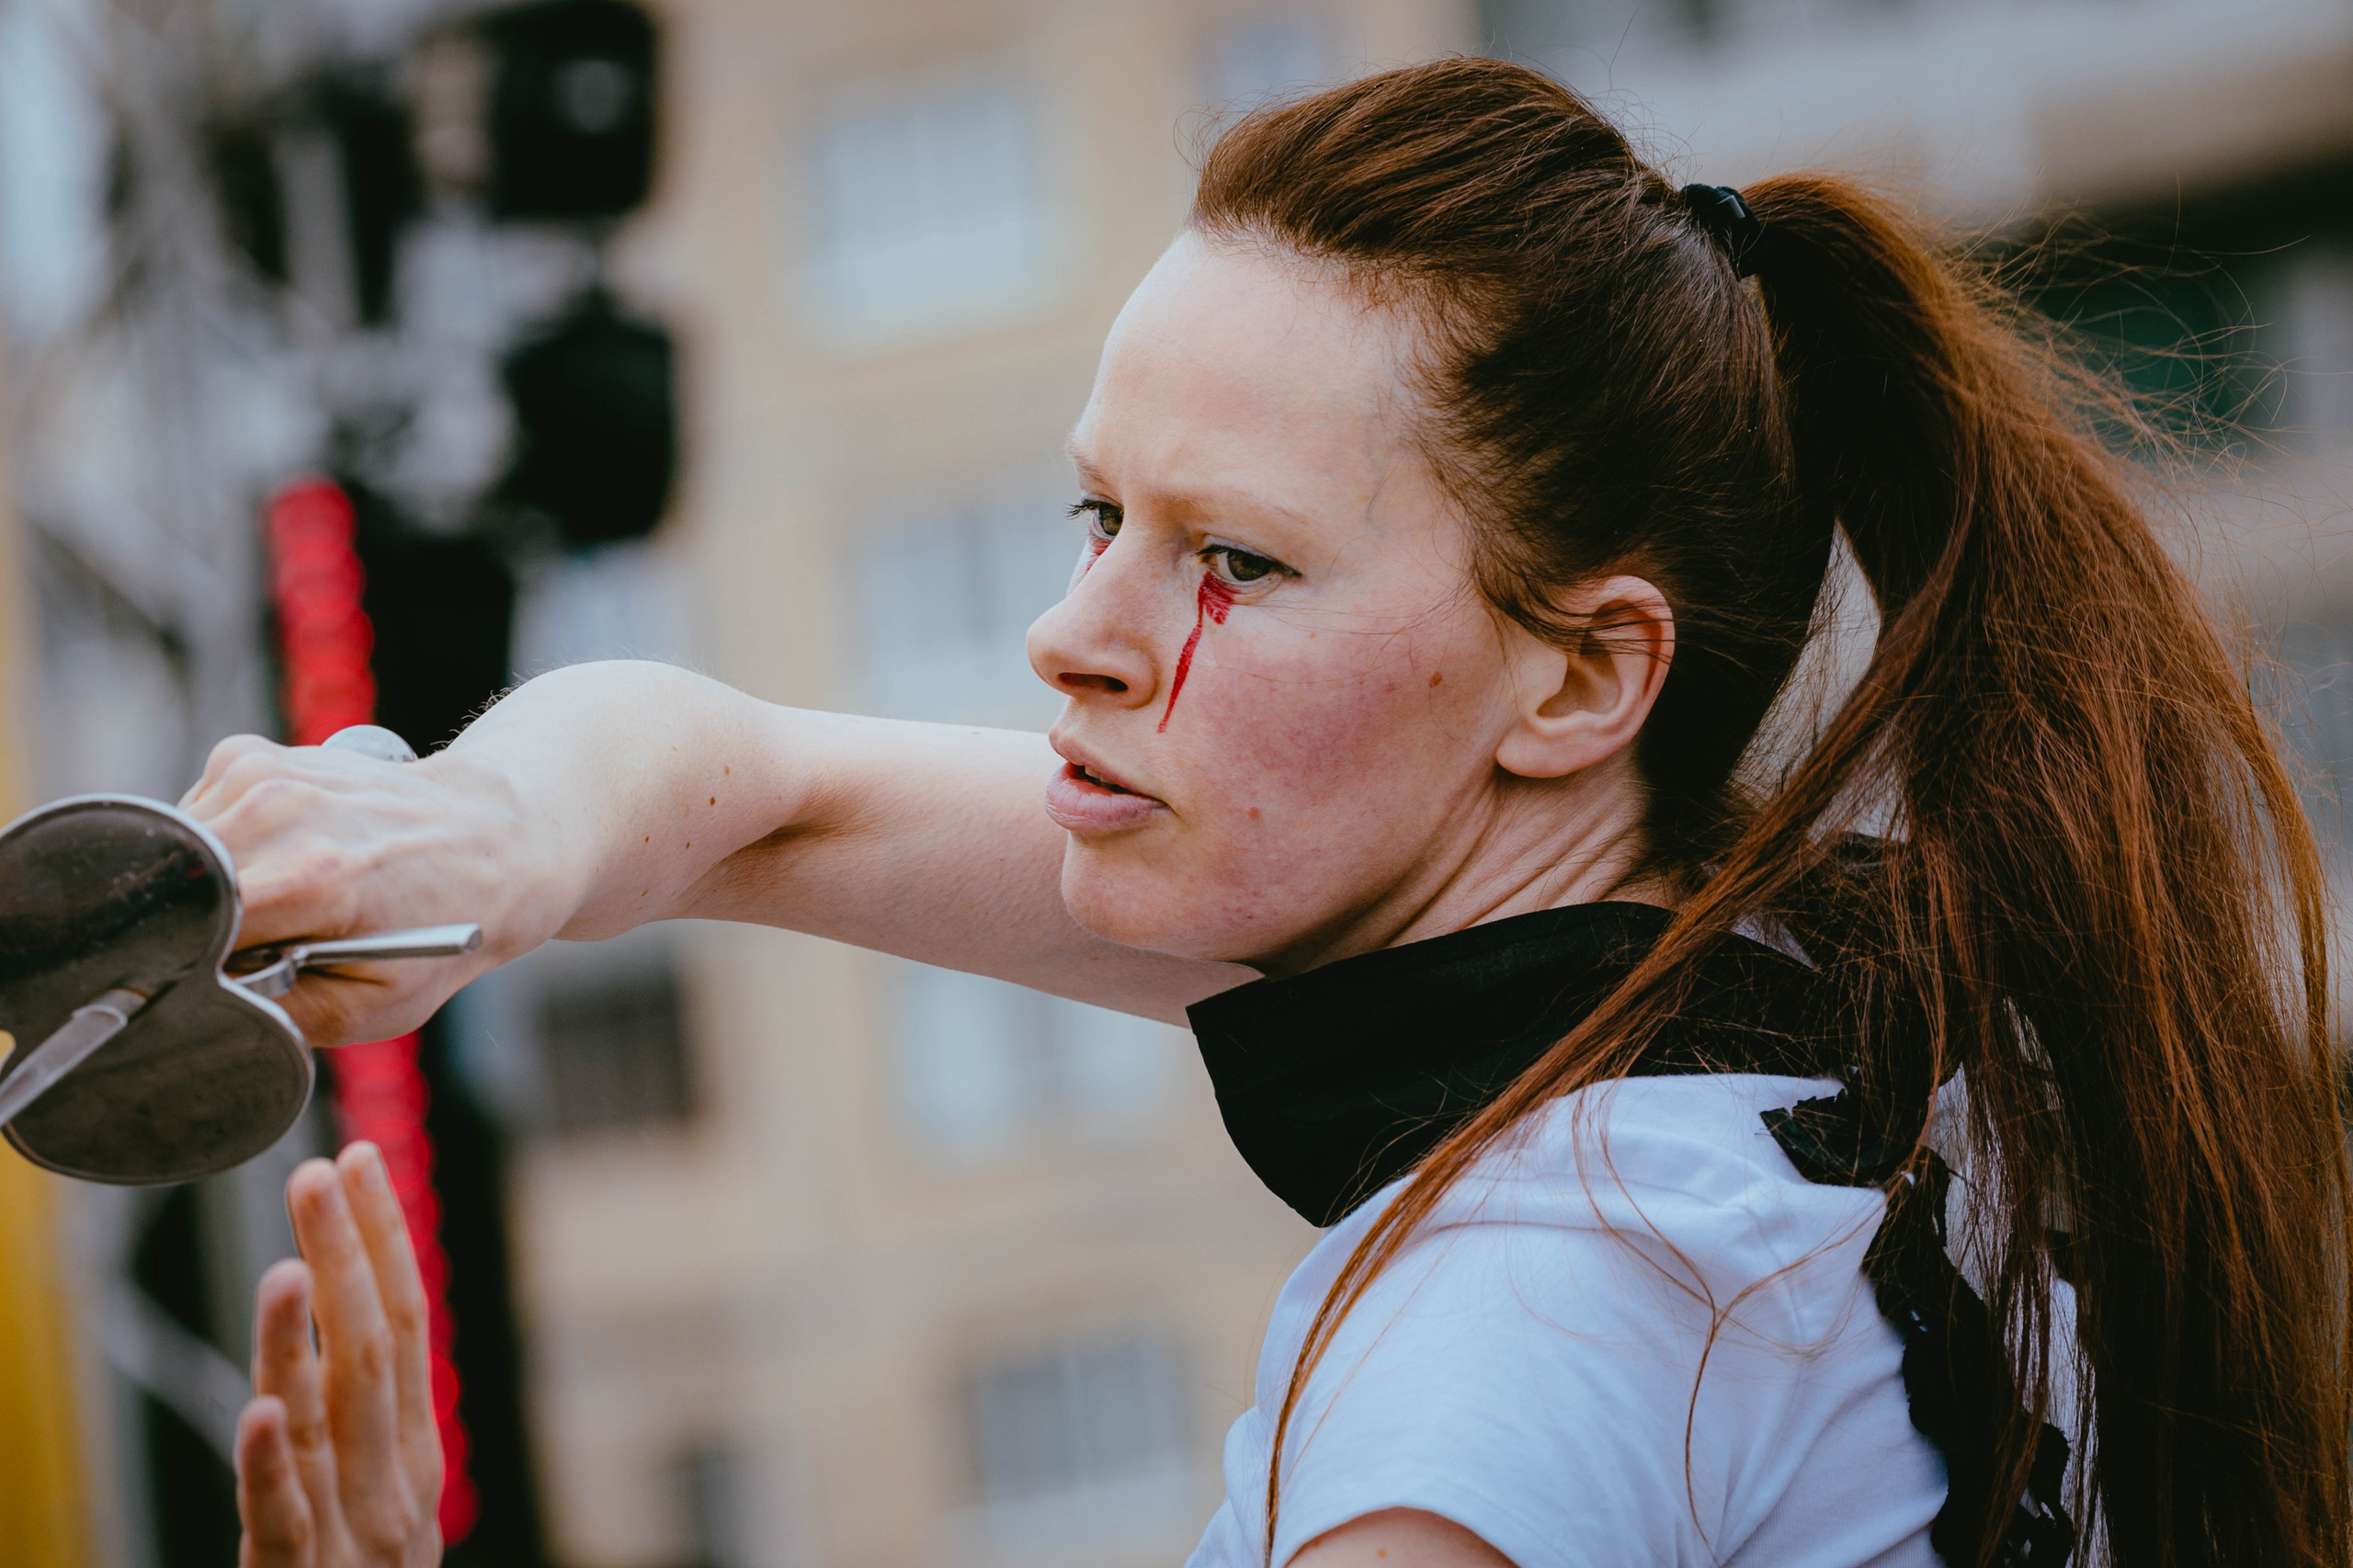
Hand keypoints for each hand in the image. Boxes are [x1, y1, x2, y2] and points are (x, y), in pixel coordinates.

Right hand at [182, 734, 563, 1045]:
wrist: (497, 839)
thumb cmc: (444, 927)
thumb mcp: (378, 1006)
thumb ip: (280, 1019)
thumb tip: (205, 1016)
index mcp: (308, 879)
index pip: (184, 934)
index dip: (187, 967)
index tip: (221, 981)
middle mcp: (277, 814)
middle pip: (174, 893)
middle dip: (197, 927)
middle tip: (262, 942)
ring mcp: (261, 775)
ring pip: (176, 854)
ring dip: (208, 885)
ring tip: (286, 895)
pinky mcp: (249, 755)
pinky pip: (195, 816)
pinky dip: (220, 845)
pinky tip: (283, 854)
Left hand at [234, 1144, 443, 1567]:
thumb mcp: (372, 1502)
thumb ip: (353, 1421)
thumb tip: (330, 1306)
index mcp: (411, 1456)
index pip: (405, 1322)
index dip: (384, 1237)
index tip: (361, 1159)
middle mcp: (391, 1484)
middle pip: (376, 1349)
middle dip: (353, 1253)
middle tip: (322, 1167)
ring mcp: (348, 1536)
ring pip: (332, 1418)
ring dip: (307, 1335)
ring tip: (288, 1260)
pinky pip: (282, 1519)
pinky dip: (271, 1464)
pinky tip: (260, 1408)